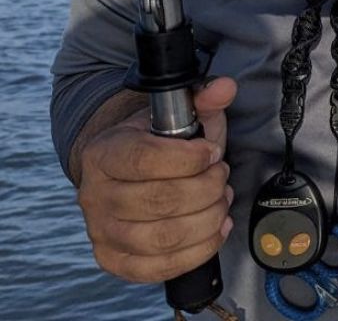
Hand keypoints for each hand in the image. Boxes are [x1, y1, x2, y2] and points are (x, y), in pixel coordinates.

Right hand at [77, 77, 236, 283]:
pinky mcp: (115, 260)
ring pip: (164, 237)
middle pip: (161, 201)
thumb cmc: (156, 143)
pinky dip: (199, 249)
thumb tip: (224, 88)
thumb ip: (203, 99)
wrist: (124, 172)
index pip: (145, 160)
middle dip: (208, 187)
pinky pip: (160, 268)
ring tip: (221, 200)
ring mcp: (102, 232)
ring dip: (208, 218)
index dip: (190, 158)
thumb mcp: (178, 115)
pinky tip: (217, 228)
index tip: (212, 152)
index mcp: (104, 153)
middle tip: (221, 175)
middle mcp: (95, 195)